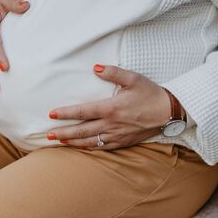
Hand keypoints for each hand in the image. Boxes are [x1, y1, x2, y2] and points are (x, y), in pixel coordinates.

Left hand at [46, 64, 171, 149]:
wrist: (169, 112)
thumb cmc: (150, 93)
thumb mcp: (133, 78)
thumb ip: (113, 72)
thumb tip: (96, 68)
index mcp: (111, 108)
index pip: (82, 112)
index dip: (65, 113)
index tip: (52, 113)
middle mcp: (111, 125)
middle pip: (81, 131)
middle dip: (63, 133)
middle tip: (47, 135)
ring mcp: (117, 136)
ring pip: (89, 142)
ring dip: (72, 143)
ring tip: (59, 142)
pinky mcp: (123, 142)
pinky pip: (102, 148)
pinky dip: (88, 148)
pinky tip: (80, 147)